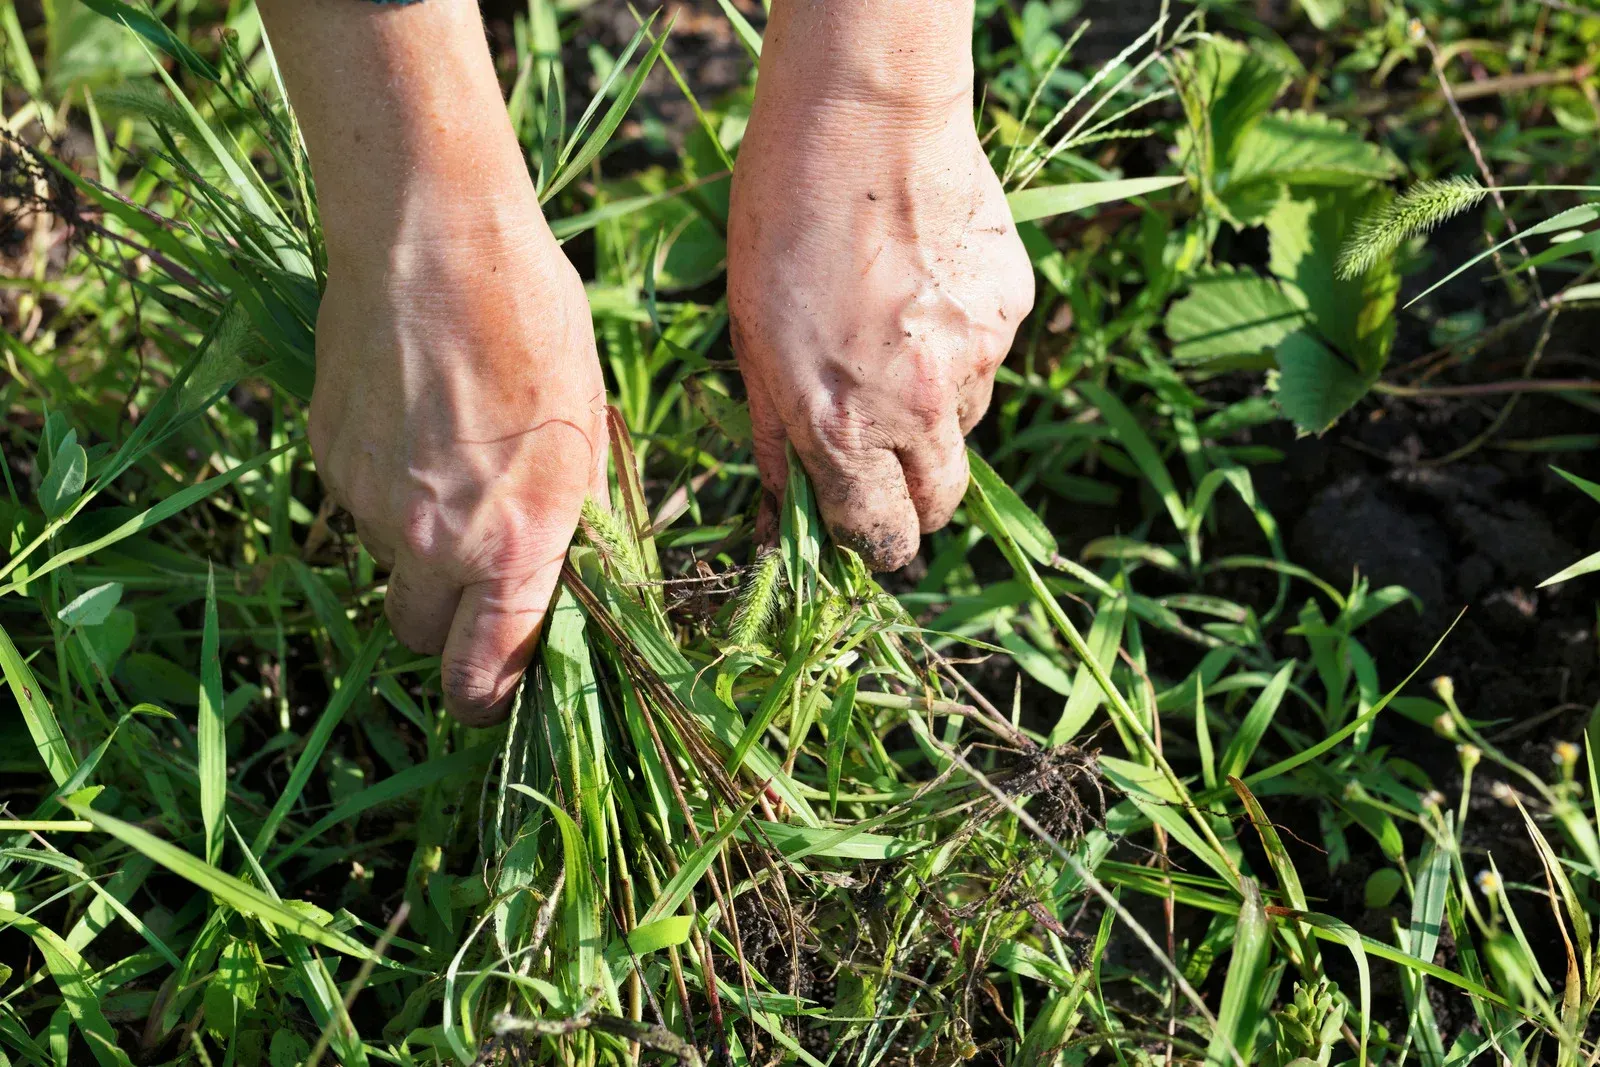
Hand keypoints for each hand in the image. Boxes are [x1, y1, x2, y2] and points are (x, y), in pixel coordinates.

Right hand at [310, 197, 605, 724]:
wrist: (433, 240)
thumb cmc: (535, 326)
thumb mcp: (586, 432)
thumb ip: (572, 523)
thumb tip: (568, 580)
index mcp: (514, 544)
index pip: (484, 676)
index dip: (489, 698)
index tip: (495, 692)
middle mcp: (434, 542)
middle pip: (421, 637)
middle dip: (448, 625)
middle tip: (479, 572)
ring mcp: (369, 503)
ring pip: (388, 565)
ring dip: (417, 546)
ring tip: (453, 463)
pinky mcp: (327, 459)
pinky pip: (357, 506)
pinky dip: (384, 490)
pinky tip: (414, 424)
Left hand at [727, 3, 1034, 570]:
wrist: (864, 119)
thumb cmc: (781, 223)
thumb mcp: (749, 338)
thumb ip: (775, 434)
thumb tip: (781, 508)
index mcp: (843, 427)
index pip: (880, 537)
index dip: (874, 545)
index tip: (867, 535)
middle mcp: (920, 408)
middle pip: (941, 503)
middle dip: (916, 501)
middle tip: (887, 462)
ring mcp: (977, 357)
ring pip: (966, 424)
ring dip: (935, 411)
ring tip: (893, 337)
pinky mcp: (1012, 310)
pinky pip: (988, 355)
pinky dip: (960, 344)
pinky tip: (924, 288)